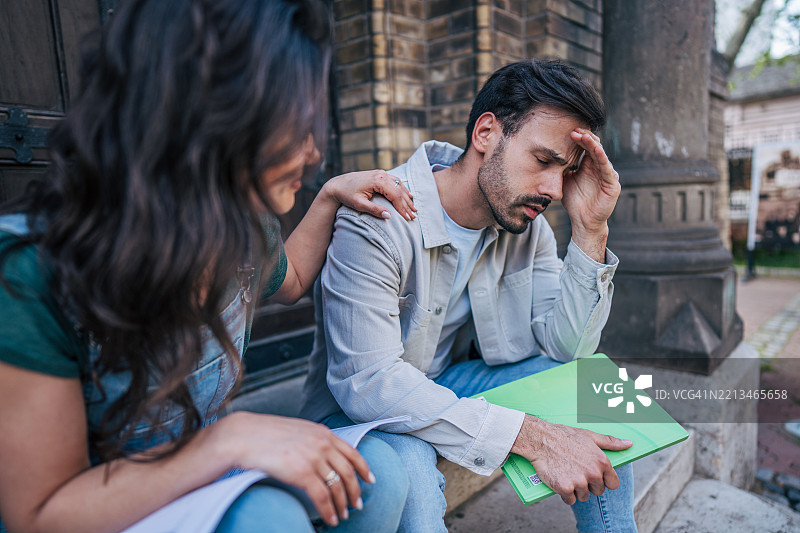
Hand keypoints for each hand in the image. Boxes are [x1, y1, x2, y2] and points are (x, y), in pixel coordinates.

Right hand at [215, 412, 374, 526]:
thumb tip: (323, 453)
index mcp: (322, 433)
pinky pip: (322, 496)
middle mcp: (322, 444)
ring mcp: (313, 458)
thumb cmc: (265, 434)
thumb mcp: (297, 430)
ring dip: (343, 504)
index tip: (370, 479)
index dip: (363, 468)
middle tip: (357, 504)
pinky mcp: (302, 472)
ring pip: (337, 486)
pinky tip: (330, 519)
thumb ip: (313, 440)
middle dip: (355, 490)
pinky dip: (329, 510)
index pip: (352, 452)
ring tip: (343, 515)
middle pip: (348, 472)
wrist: (244, 436)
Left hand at [324, 170, 416, 221]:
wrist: (337, 185)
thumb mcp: (359, 204)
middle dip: (407, 204)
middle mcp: (381, 175)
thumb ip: (375, 210)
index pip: (395, 196)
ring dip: (407, 197)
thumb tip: (389, 216)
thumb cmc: (347, 195)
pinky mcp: (379, 174)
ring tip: (414, 208)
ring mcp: (381, 173)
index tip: (408, 218)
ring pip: (399, 185)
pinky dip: (402, 189)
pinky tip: (408, 195)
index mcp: (378, 181)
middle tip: (414, 216)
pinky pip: (395, 181)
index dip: (402, 208)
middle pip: (399, 191)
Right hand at [510, 414, 631, 504]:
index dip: (603, 481)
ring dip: (575, 490)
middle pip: (597, 491)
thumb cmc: (564, 436)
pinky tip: (560, 481)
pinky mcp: (565, 488)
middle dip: (588, 485)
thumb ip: (611, 442)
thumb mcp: (590, 436)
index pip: (612, 483)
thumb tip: (628, 444)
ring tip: (566, 475)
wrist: (540, 439)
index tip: (594, 477)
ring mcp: (579, 482)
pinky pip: (570, 500)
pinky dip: (564, 494)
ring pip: (583, 497)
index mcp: (602, 462)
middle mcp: (593, 473)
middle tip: (576, 472)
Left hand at [562, 129, 620, 260]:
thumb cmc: (574, 202)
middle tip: (573, 129)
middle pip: (594, 146)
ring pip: (601, 154)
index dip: (578, 137)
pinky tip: (596, 149)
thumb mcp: (564, 181)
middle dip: (584, 136)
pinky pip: (607, 169)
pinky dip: (602, 158)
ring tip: (583, 135)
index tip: (566, 130)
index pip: (585, 145)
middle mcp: (600, 167)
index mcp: (589, 165)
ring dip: (592, 143)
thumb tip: (549, 155)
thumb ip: (560, 168)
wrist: (583, 221)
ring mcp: (607, 174)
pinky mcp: (613, 184)